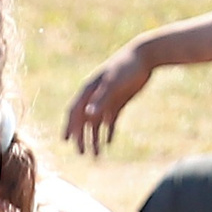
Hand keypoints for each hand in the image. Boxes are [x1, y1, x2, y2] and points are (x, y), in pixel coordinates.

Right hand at [65, 41, 153, 155]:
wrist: (145, 56)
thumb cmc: (126, 67)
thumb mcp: (113, 83)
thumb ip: (101, 99)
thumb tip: (89, 116)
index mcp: (89, 91)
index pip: (75, 111)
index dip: (69, 126)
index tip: (66, 141)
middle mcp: (95, 97)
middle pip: (84, 121)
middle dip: (81, 138)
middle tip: (82, 154)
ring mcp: (107, 100)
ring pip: (97, 124)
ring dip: (95, 139)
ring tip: (96, 155)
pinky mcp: (119, 102)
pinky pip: (110, 121)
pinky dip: (108, 132)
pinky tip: (108, 143)